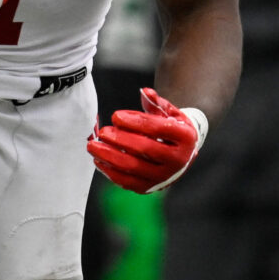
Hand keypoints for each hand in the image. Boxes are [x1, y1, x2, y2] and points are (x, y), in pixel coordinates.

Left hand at [87, 87, 207, 192]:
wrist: (182, 153)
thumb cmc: (172, 128)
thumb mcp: (169, 112)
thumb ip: (155, 102)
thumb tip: (145, 92)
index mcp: (185, 137)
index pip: (157, 129)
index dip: (135, 122)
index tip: (115, 116)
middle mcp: (178, 160)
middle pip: (145, 149)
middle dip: (120, 139)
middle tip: (103, 132)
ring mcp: (164, 176)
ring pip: (133, 168)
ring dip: (109, 157)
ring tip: (93, 146)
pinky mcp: (150, 187)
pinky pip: (127, 181)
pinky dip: (110, 172)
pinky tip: (98, 160)